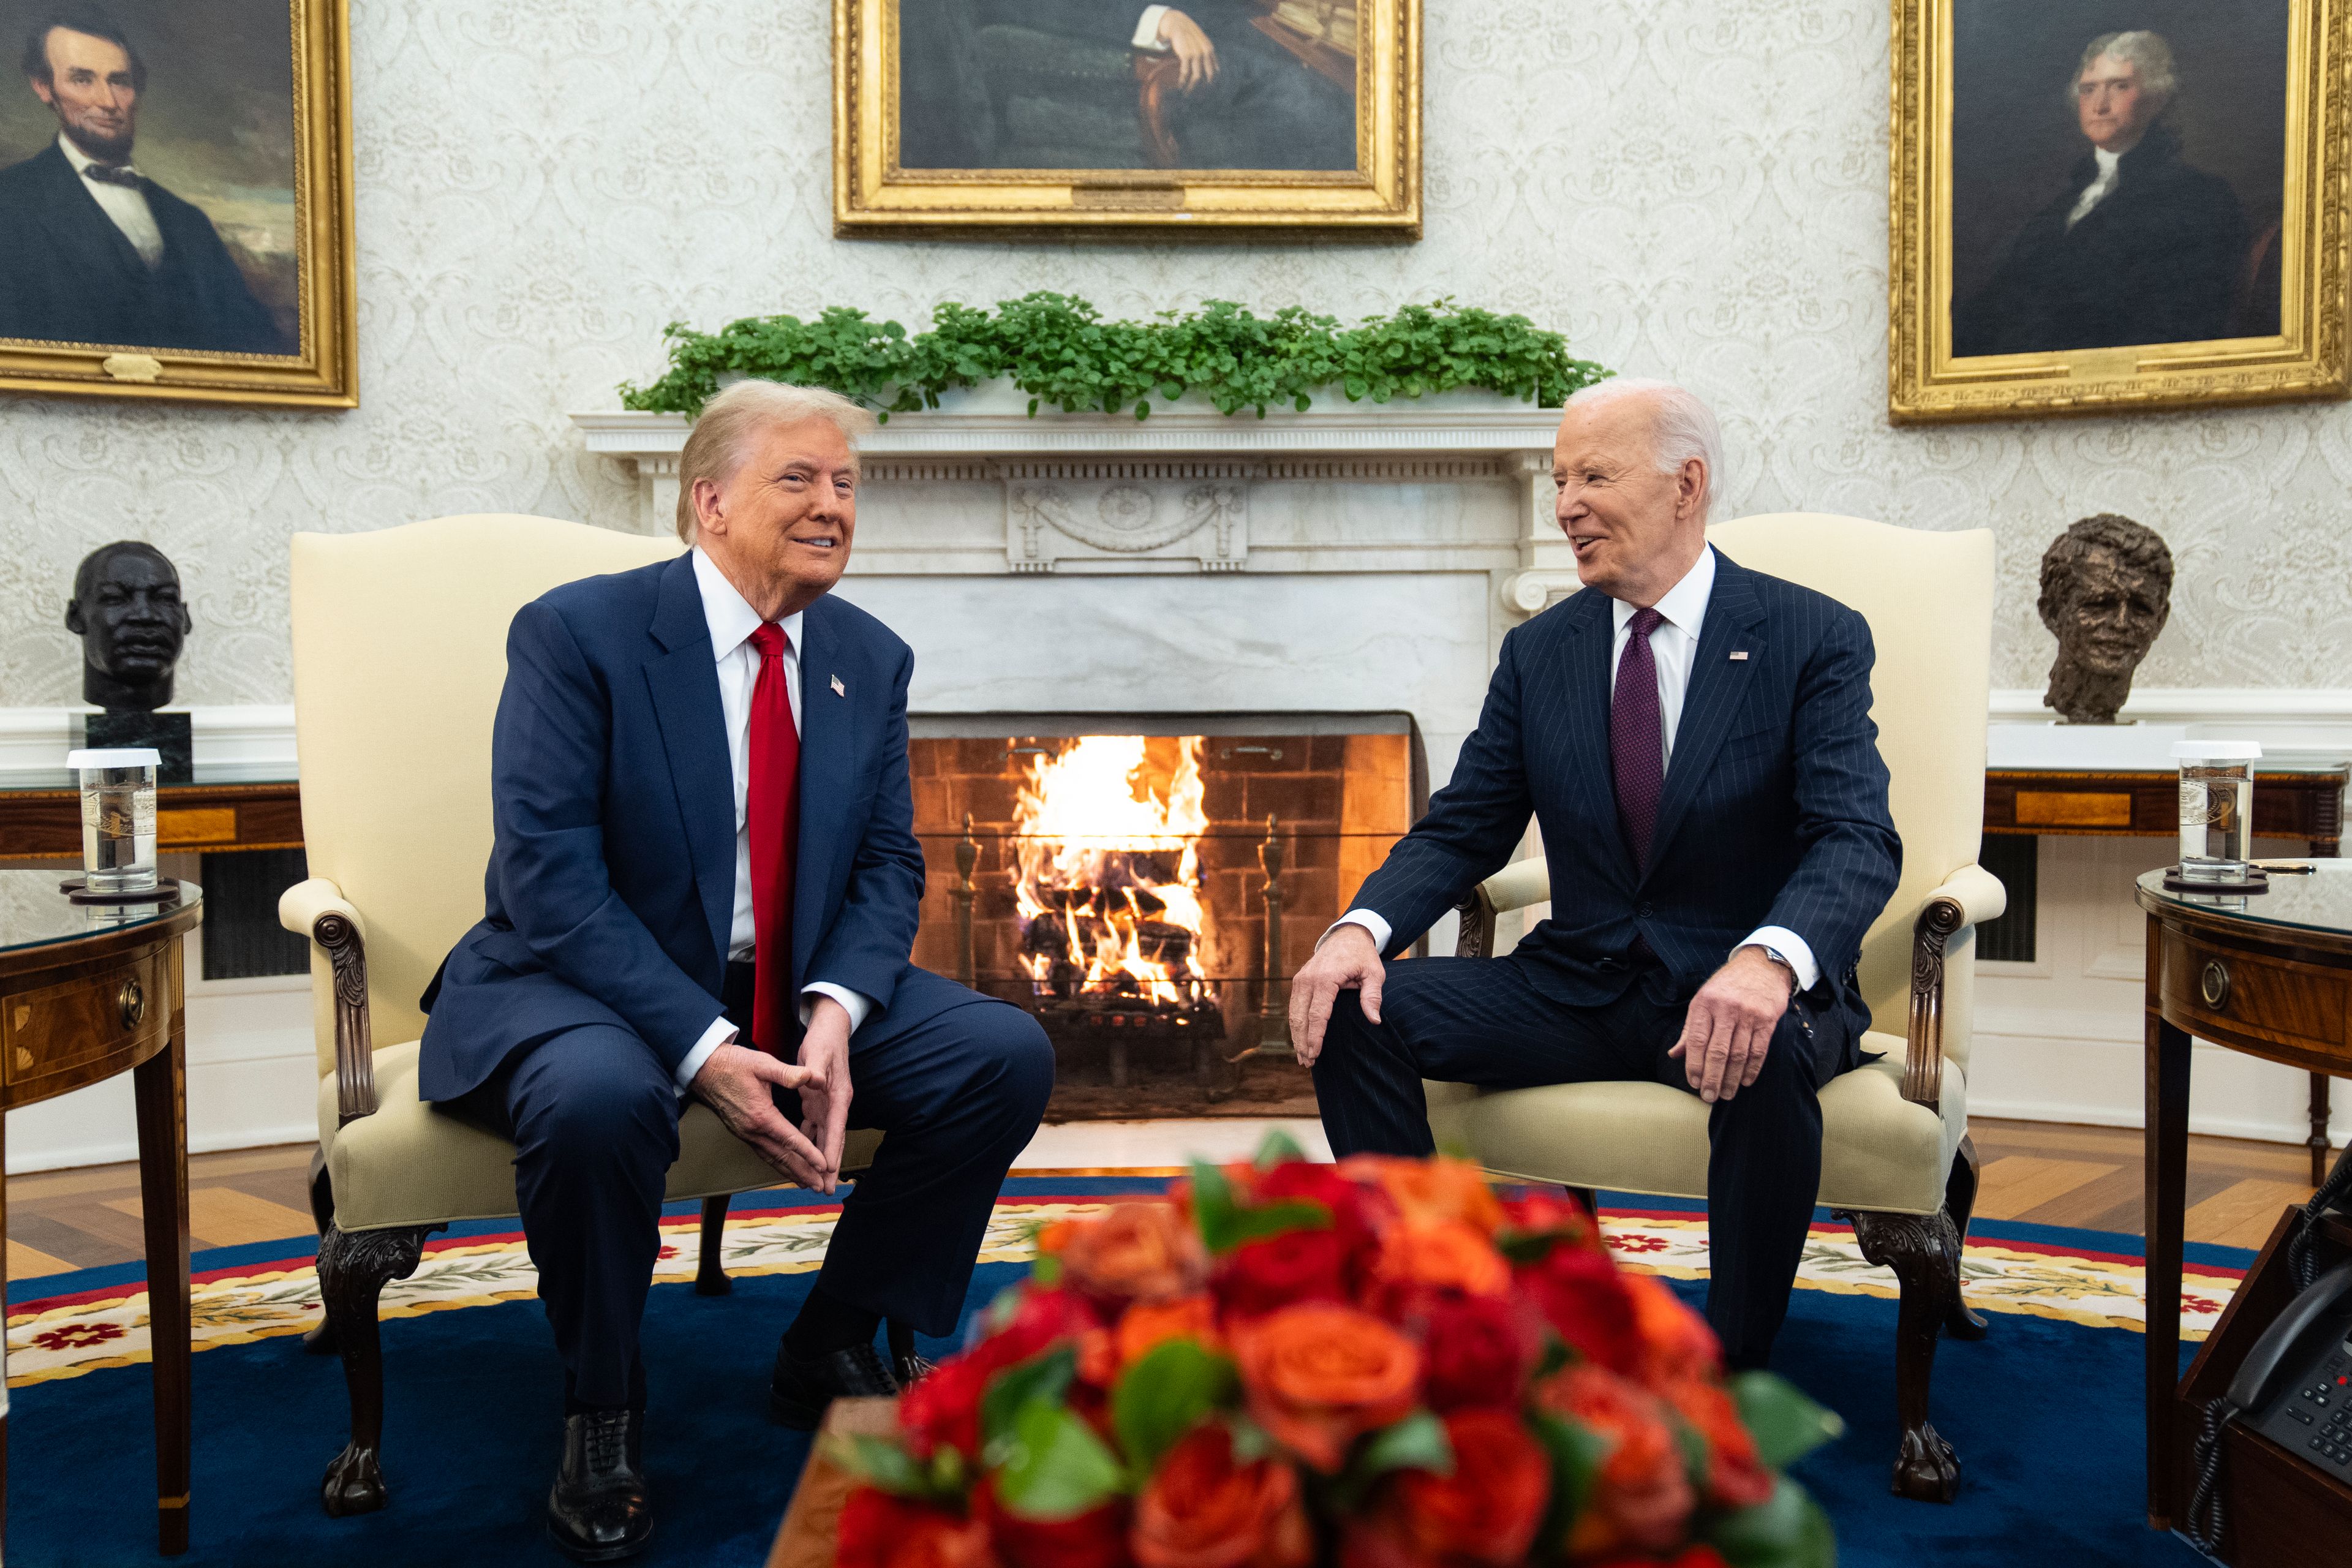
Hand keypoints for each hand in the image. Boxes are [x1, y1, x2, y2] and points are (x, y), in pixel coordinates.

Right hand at [691, 1042, 825, 1185]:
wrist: (704, 1069)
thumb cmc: (734, 1064)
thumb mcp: (763, 1064)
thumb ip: (788, 1073)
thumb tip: (812, 1076)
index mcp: (761, 1115)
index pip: (790, 1140)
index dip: (808, 1153)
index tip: (823, 1165)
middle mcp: (752, 1130)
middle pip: (781, 1157)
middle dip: (802, 1173)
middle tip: (820, 1186)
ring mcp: (745, 1133)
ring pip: (771, 1158)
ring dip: (790, 1172)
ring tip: (806, 1184)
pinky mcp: (742, 1132)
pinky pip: (763, 1152)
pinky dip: (777, 1163)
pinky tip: (785, 1167)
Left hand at [794, 996, 855, 1195]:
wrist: (830, 1029)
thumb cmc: (824, 1041)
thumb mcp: (817, 1053)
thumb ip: (812, 1069)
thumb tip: (812, 1081)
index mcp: (838, 1095)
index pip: (835, 1128)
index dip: (831, 1151)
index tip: (828, 1171)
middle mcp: (836, 1104)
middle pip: (833, 1140)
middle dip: (829, 1166)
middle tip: (825, 1190)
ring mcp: (828, 1105)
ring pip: (824, 1138)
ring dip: (819, 1160)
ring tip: (815, 1183)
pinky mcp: (818, 1102)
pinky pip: (814, 1128)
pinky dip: (810, 1143)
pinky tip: (802, 1156)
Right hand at [1157, 10, 1218, 90]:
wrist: (1178, 24)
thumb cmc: (1189, 34)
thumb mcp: (1201, 42)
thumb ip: (1207, 53)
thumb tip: (1215, 70)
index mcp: (1210, 49)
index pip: (1214, 70)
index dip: (1212, 81)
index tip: (1206, 90)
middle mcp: (1205, 52)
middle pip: (1208, 75)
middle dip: (1203, 88)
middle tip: (1198, 94)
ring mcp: (1196, 53)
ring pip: (1196, 76)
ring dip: (1191, 87)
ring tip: (1186, 93)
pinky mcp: (1186, 55)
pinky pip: (1185, 72)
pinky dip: (1182, 80)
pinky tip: (1180, 85)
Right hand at [1287, 923, 1383, 1068]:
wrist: (1347, 935)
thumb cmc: (1363, 956)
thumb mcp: (1374, 973)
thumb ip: (1373, 996)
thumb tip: (1374, 1020)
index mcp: (1326, 977)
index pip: (1318, 1013)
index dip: (1315, 1036)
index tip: (1315, 1054)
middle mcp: (1308, 979)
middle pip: (1300, 1017)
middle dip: (1302, 1042)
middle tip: (1307, 1063)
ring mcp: (1300, 979)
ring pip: (1293, 1014)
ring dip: (1296, 1036)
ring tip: (1302, 1058)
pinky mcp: (1299, 981)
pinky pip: (1294, 1007)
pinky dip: (1296, 1025)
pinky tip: (1300, 1040)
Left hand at [1667, 947, 1793, 1103]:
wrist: (1760, 966)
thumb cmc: (1726, 987)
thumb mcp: (1702, 1001)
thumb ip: (1690, 1030)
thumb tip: (1674, 1055)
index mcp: (1704, 1004)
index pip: (1697, 1041)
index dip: (1694, 1065)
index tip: (1694, 1083)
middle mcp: (1726, 1009)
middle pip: (1718, 1052)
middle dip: (1712, 1078)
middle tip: (1709, 1097)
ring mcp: (1748, 1015)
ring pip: (1739, 1054)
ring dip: (1732, 1078)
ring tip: (1726, 1094)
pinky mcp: (1767, 1020)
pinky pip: (1759, 1050)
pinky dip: (1752, 1069)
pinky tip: (1745, 1081)